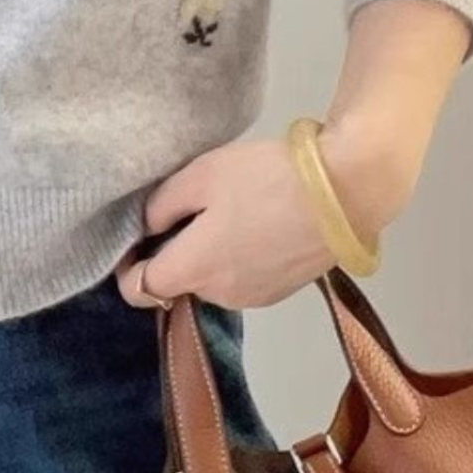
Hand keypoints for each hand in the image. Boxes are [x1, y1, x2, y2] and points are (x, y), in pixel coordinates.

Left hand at [113, 125, 420, 311]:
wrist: (346, 191)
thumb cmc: (266, 177)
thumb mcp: (201, 175)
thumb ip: (163, 205)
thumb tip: (146, 229)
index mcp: (196, 269)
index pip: (139, 291)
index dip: (126, 268)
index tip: (132, 238)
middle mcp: (222, 296)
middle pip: (179, 281)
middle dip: (174, 250)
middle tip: (186, 204)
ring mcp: (257, 297)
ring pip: (212, 279)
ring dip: (207, 252)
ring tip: (225, 205)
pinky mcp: (284, 290)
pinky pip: (242, 276)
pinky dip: (237, 255)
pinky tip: (255, 218)